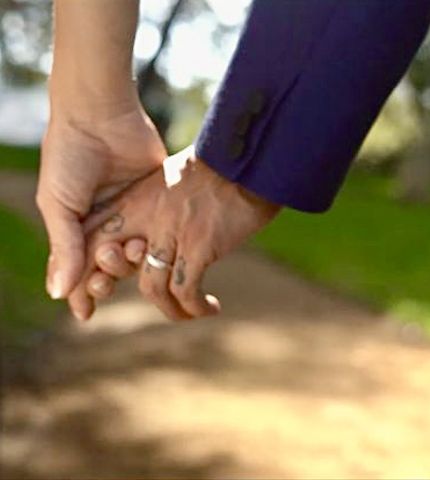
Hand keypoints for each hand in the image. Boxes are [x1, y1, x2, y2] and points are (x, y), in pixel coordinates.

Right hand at [36, 103, 165, 299]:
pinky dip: (156, 243)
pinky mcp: (155, 201)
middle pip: (109, 268)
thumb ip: (65, 247)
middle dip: (108, 275)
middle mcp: (104, 225)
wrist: (100, 116)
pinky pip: (158, 231)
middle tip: (109, 261)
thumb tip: (60, 294)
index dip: (82, 294)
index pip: (79, 272)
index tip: (86, 313)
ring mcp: (132, 214)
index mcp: (75, 228)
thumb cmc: (69, 157)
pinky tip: (155, 247)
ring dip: (133, 260)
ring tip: (134, 247)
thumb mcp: (59, 204)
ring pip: (136, 255)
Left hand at [69, 147, 280, 320]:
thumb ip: (157, 202)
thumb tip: (156, 226)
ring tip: (187, 312)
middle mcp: (147, 216)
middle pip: (106, 262)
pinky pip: (185, 290)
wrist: (252, 159)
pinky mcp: (198, 245)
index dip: (87, 261)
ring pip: (150, 288)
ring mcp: (172, 231)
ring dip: (169, 309)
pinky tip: (210, 307)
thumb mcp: (175, 178)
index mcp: (137, 198)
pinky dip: (194, 307)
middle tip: (129, 305)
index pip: (93, 232)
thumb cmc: (222, 169)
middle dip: (101, 290)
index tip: (96, 283)